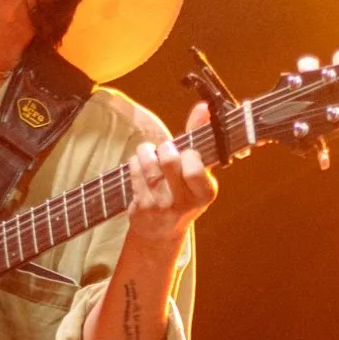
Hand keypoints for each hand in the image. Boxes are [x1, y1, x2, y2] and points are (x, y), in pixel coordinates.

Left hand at [124, 105, 217, 244]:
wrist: (162, 231)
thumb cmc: (183, 194)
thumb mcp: (198, 172)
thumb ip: (200, 137)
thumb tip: (202, 107)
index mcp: (204, 194)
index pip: (195, 168)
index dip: (188, 154)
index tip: (187, 153)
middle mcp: (183, 202)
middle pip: (169, 160)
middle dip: (165, 147)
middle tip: (167, 151)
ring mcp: (160, 205)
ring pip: (148, 161)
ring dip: (147, 151)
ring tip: (151, 155)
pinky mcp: (140, 205)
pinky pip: (134, 169)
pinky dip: (136, 161)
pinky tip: (142, 167)